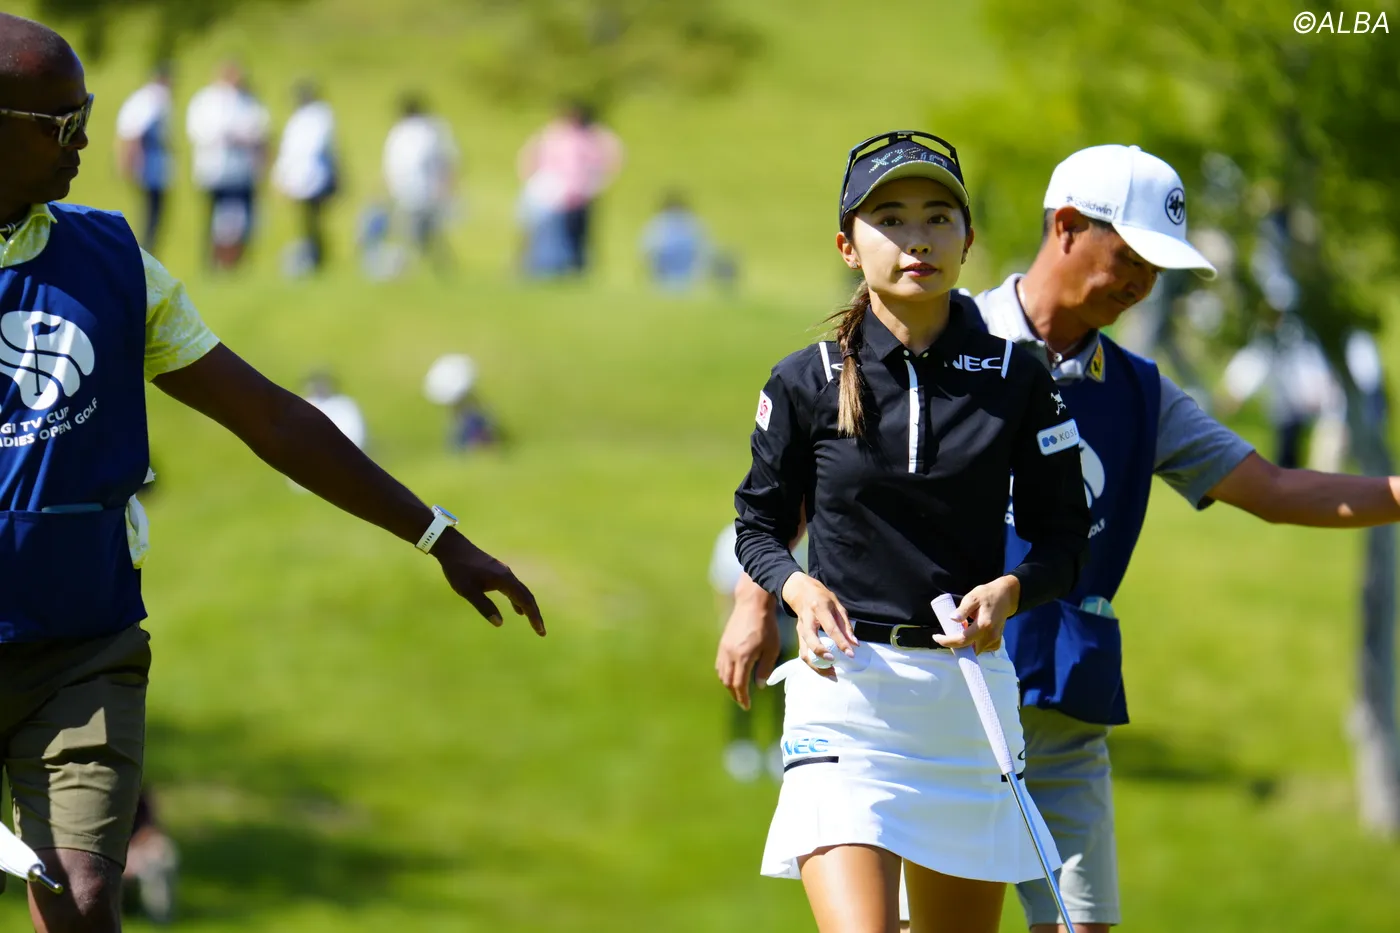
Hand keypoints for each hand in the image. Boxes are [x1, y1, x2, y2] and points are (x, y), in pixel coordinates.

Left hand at [434, 530, 544, 635]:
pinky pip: (514, 588)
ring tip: (532, 622)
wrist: (453, 547)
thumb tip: (499, 623)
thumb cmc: (459, 570)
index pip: (525, 601)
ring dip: (528, 607)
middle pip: (527, 596)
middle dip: (535, 614)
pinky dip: (518, 600)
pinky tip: (517, 610)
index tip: (541, 632)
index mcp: (504, 580)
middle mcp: (508, 575)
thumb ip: (484, 607)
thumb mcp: (468, 591)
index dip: (534, 617)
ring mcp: (504, 573)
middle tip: (541, 631)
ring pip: (521, 592)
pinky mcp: (498, 572)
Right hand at [715, 579, 781, 709]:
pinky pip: (720, 664)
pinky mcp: (722, 643)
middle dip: (735, 695)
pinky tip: (732, 676)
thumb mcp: (772, 649)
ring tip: (738, 692)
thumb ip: (765, 668)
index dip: (743, 698)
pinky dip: (725, 674)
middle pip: (728, 682)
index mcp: (742, 657)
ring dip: (729, 685)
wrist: (752, 604)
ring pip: (722, 674)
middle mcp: (729, 655)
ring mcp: (724, 649)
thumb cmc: (766, 626)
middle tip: (742, 702)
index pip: (739, 685)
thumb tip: (759, 686)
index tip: (747, 707)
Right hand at [781, 572, 856, 678]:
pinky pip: (804, 653)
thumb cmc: (822, 597)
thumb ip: (846, 625)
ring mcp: (800, 629)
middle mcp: (807, 620)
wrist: (800, 592)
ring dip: (816, 665)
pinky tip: (824, 669)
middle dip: (821, 654)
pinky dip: (813, 664)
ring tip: (831, 673)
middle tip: (834, 665)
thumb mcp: (837, 605)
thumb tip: (855, 644)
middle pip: (811, 640)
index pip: (830, 628)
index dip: (841, 642)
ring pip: (804, 651)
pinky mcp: (798, 636)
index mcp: (819, 608)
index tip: (851, 654)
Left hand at [934, 575, 1019, 653]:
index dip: (947, 641)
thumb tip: (952, 618)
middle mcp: (990, 636)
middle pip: (968, 649)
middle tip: (948, 633)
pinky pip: (982, 649)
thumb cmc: (988, 594)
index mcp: (983, 625)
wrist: (1006, 597)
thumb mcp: (973, 597)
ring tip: (962, 629)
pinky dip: (974, 644)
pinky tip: (972, 633)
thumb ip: (963, 609)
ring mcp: (995, 640)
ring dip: (965, 644)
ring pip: (975, 650)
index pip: (962, 640)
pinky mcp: (997, 641)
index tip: (936, 637)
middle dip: (956, 645)